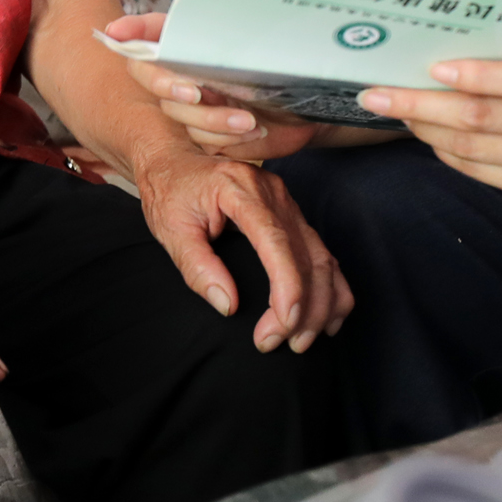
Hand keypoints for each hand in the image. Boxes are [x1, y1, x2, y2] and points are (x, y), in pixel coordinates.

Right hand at [102, 14, 328, 159]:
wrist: (317, 106)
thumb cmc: (287, 66)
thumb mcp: (257, 42)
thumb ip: (215, 30)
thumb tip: (171, 21)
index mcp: (191, 45)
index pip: (146, 34)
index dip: (131, 33)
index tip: (117, 35)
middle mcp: (187, 74)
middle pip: (153, 79)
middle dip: (170, 85)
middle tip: (197, 93)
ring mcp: (196, 107)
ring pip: (179, 116)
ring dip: (213, 120)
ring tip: (249, 121)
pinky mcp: (211, 137)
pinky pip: (203, 141)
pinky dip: (229, 140)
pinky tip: (255, 132)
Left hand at [130, 144, 352, 352]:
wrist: (175, 158)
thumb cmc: (169, 190)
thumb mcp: (169, 228)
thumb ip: (197, 266)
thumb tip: (228, 305)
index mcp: (240, 189)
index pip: (275, 241)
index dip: (287, 285)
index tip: (284, 322)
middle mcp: (273, 193)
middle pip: (308, 256)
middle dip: (303, 308)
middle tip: (280, 343)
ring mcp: (288, 203)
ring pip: (323, 259)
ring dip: (321, 304)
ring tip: (301, 341)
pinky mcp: (293, 215)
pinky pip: (323, 254)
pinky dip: (332, 288)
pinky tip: (327, 317)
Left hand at [362, 53, 501, 206]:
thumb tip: (436, 60)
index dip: (478, 75)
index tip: (434, 68)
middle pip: (484, 118)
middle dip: (422, 105)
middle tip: (377, 94)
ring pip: (474, 149)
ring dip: (426, 129)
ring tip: (394, 111)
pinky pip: (479, 172)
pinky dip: (446, 152)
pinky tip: (427, 135)